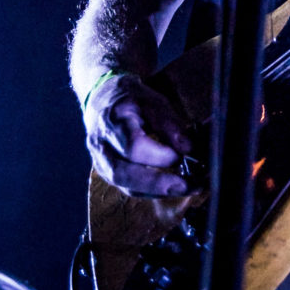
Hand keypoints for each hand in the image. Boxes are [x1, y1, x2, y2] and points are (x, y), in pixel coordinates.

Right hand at [83, 73, 193, 197]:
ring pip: (125, 185)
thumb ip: (169, 124)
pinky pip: (127, 188)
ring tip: (185, 188)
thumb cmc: (130, 98)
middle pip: (122, 173)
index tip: (184, 155)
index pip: (133, 146)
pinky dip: (151, 191)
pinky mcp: (106, 172)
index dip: (160, 155)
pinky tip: (171, 189)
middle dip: (157, 183)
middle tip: (186, 185)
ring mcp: (100, 161)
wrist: (101, 99)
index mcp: (112, 122)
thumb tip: (188, 149)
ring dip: (157, 191)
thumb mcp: (152, 100)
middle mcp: (101, 145)